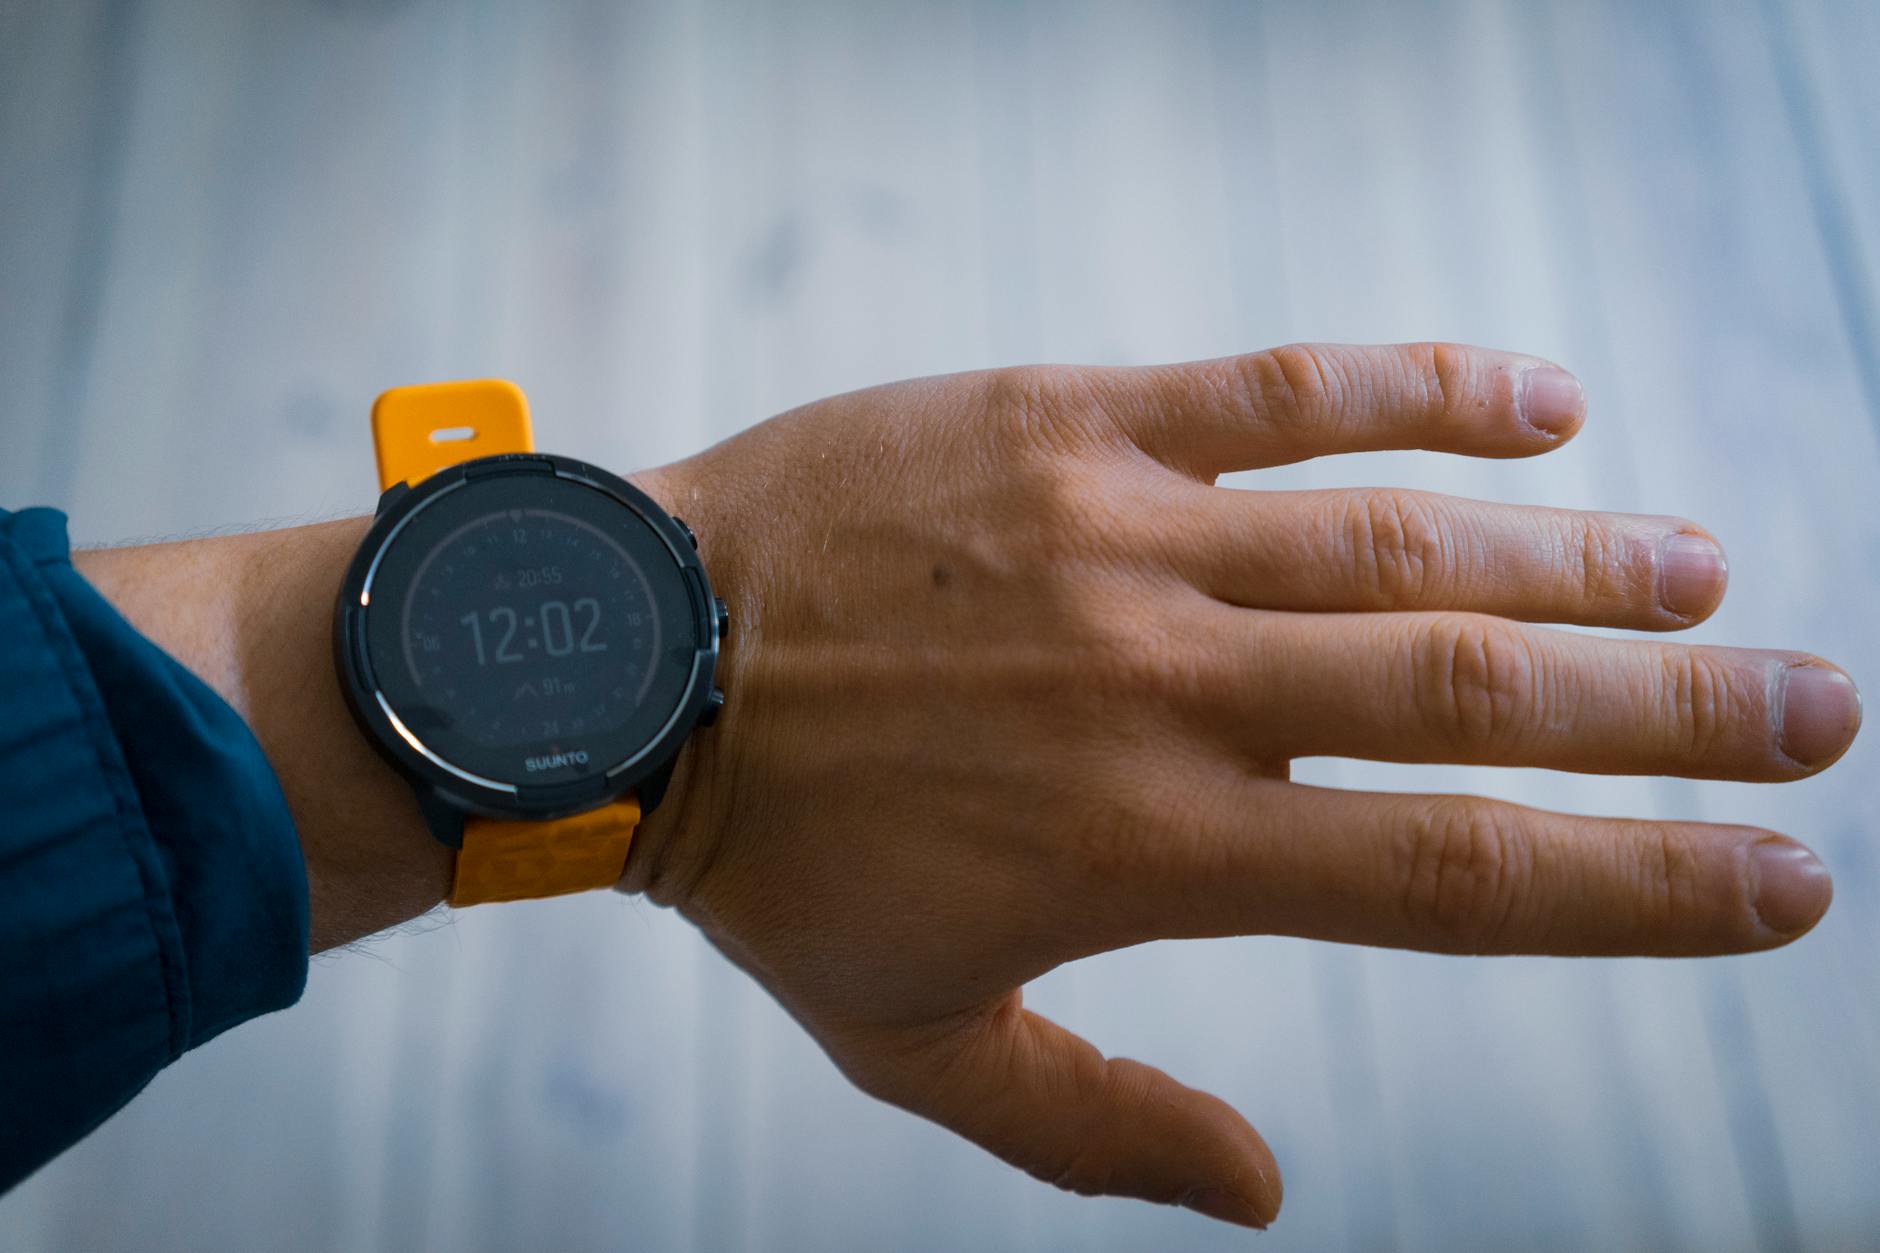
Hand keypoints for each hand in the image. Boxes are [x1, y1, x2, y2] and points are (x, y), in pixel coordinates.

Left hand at [623, 343, 1859, 1228]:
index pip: (1454, 879)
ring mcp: (1122, 539)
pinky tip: (1544, 402)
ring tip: (1709, 579)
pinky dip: (1422, 393)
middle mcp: (1168, 689)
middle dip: (1673, 718)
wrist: (617, 672)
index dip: (1638, 888)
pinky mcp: (1066, 422)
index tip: (1778, 882)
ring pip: (1404, 544)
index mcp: (1152, 850)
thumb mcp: (918, 1045)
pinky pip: (1277, 394)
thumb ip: (1096, 1126)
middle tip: (1818, 710)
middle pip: (1478, 701)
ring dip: (1584, 561)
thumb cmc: (769, 867)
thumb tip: (1265, 1200)